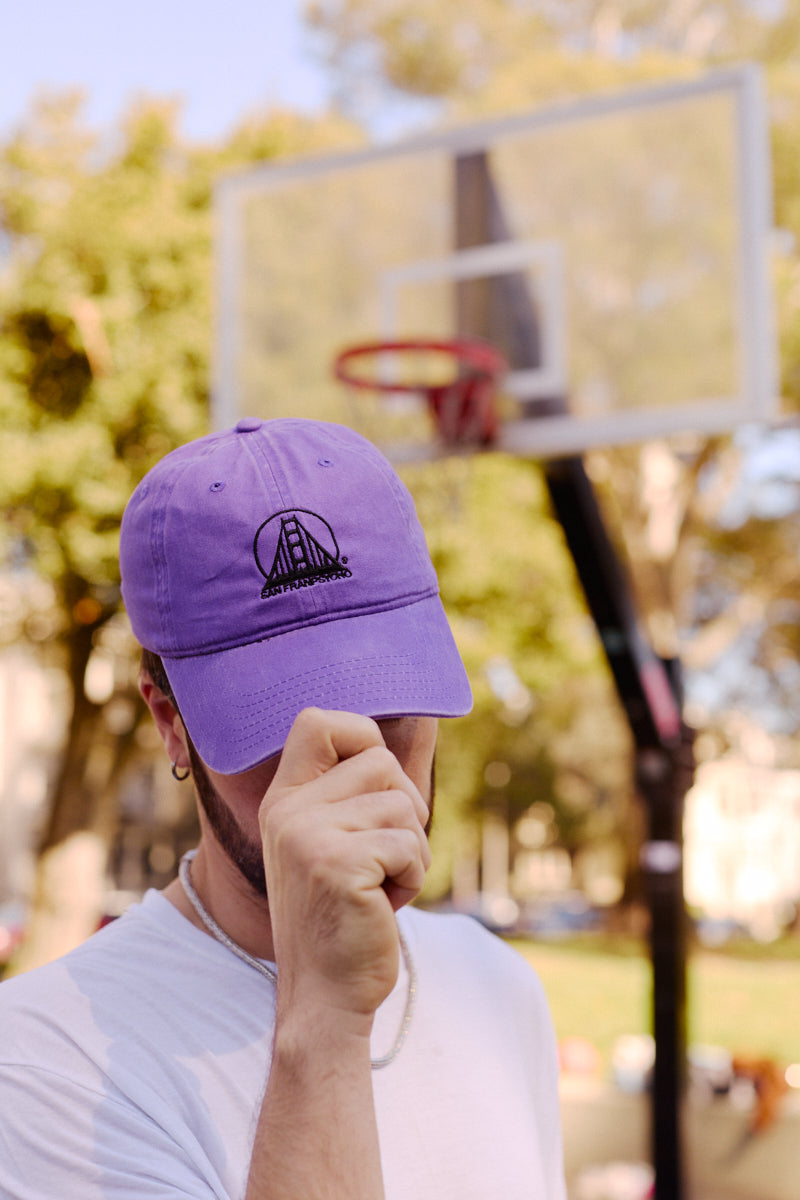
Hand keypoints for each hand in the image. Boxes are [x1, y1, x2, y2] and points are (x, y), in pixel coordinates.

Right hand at [259, 708, 430, 1030]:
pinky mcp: (338, 865)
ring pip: (404, 806)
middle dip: (405, 810)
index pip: (318, 721)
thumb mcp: (337, 842)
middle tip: (382, 859)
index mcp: (284, 800)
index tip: (377, 787)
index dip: (363, 736)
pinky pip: (411, 846)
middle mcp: (288, 811)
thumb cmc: (345, 916)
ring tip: (379, 887)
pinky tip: (383, 907)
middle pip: (381, 762)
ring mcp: (308, 837)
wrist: (325, 996)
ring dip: (412, 852)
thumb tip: (416, 726)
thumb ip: (361, 790)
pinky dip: (414, 879)